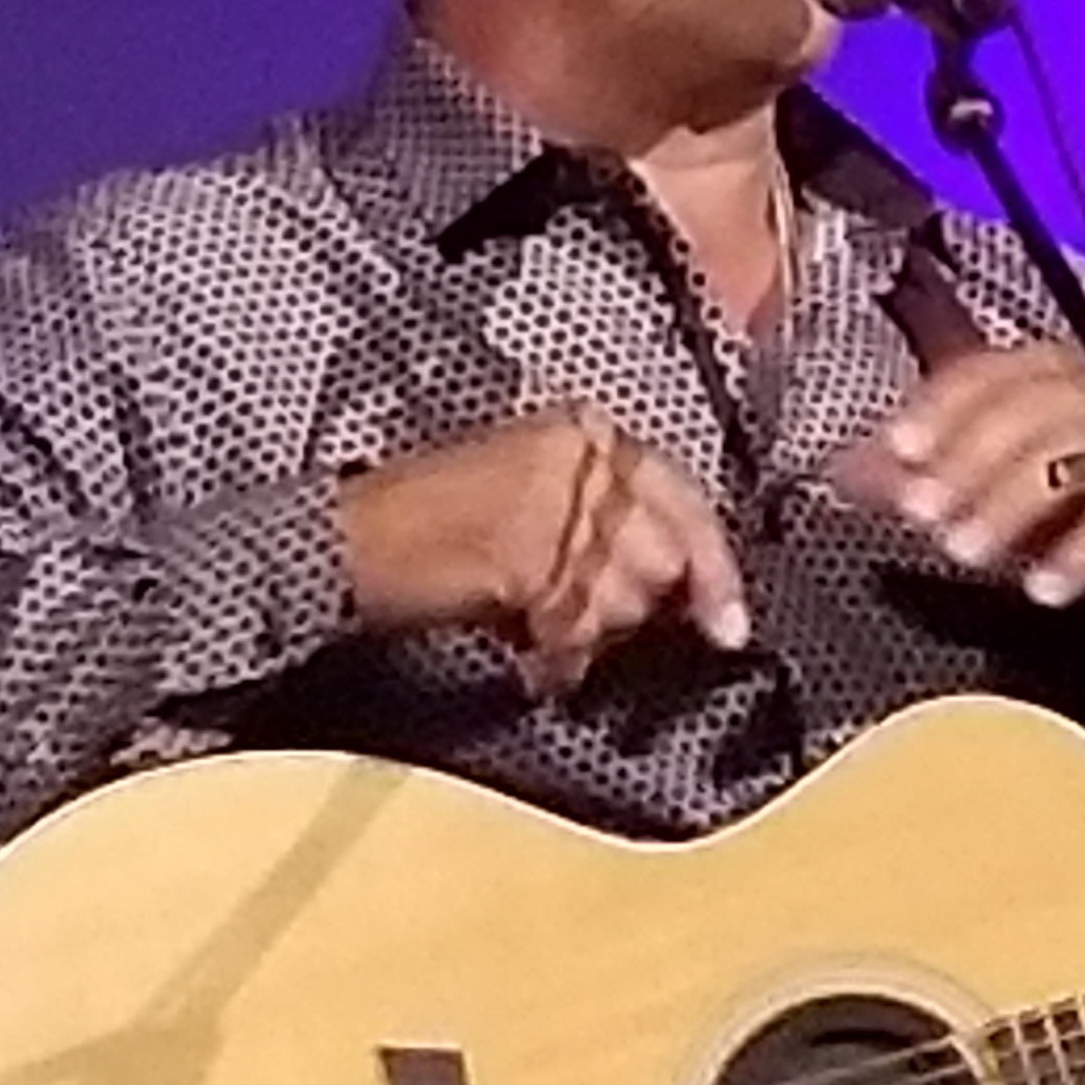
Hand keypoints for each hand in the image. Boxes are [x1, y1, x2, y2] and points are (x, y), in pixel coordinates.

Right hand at [335, 406, 751, 693]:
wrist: (352, 541)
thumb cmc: (435, 522)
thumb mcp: (536, 493)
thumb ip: (611, 522)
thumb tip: (683, 587)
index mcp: (583, 428)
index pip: (682, 491)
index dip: (714, 564)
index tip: (732, 624)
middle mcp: (578, 454)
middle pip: (664, 550)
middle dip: (640, 603)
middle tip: (580, 617)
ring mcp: (552, 503)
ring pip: (626, 596)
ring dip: (592, 629)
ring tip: (534, 622)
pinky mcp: (524, 556)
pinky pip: (577, 626)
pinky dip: (561, 655)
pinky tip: (532, 654)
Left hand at [840, 341, 1084, 607]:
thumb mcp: (998, 472)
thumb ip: (929, 469)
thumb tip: (846, 474)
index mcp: (1057, 373)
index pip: (995, 373)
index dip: (944, 407)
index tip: (901, 446)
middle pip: (1036, 405)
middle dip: (971, 457)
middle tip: (925, 511)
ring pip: (1079, 449)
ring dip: (1014, 499)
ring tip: (967, 550)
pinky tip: (1048, 585)